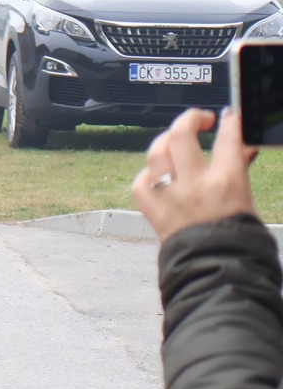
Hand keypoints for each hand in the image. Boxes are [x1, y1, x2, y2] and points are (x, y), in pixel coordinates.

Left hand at [131, 108, 259, 238]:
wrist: (218, 273)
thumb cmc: (240, 243)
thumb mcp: (248, 202)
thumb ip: (239, 172)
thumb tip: (240, 150)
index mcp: (226, 182)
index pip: (228, 139)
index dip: (230, 121)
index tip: (229, 115)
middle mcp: (194, 185)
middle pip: (181, 135)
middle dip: (190, 118)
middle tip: (200, 119)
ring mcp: (170, 197)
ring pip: (157, 153)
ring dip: (165, 141)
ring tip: (175, 140)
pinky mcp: (154, 211)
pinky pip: (140, 183)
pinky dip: (147, 175)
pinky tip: (157, 175)